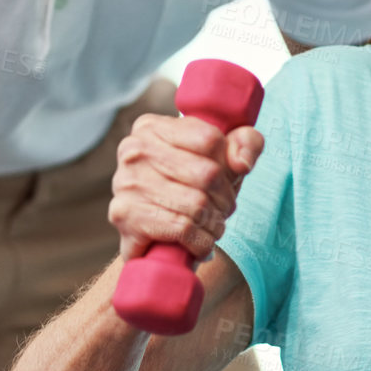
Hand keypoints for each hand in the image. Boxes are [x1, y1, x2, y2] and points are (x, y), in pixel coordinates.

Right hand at [109, 112, 263, 262]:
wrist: (152, 241)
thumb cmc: (190, 190)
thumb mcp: (222, 159)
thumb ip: (245, 143)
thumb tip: (241, 162)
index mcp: (153, 127)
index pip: (210, 139)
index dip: (229, 165)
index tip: (226, 179)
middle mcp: (134, 149)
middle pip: (207, 173)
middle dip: (225, 199)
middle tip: (223, 210)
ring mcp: (126, 182)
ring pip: (197, 204)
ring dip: (215, 223)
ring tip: (212, 226)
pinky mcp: (126, 216)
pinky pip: (183, 228)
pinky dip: (201, 242)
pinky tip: (199, 243)